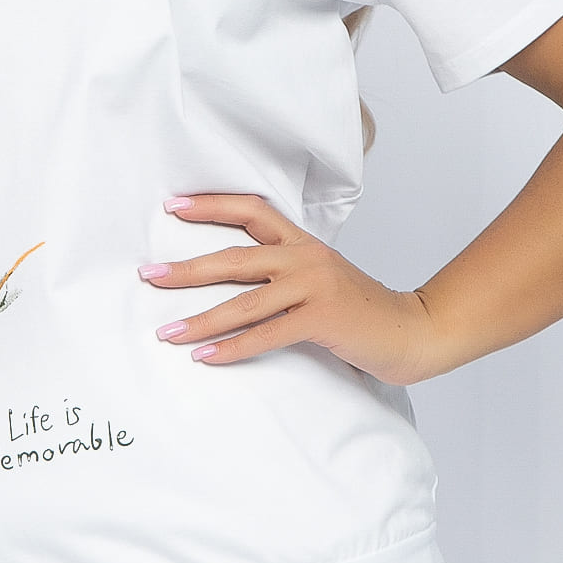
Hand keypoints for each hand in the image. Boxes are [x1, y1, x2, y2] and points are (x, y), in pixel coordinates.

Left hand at [138, 192, 438, 385]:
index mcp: (302, 242)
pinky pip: (267, 334)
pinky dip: (233, 348)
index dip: (210, 205)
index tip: (172, 206)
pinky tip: (206, 357)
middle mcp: (305, 257)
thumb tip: (234, 277)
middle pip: (235, 257)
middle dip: (187, 268)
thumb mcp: (321, 277)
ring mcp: (315, 286)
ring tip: (167, 331)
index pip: (251, 210)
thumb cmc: (361, 308)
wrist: (413, 330)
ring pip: (244, 300)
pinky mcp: (323, 318)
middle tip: (149, 275)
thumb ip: (284, 270)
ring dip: (201, 318)